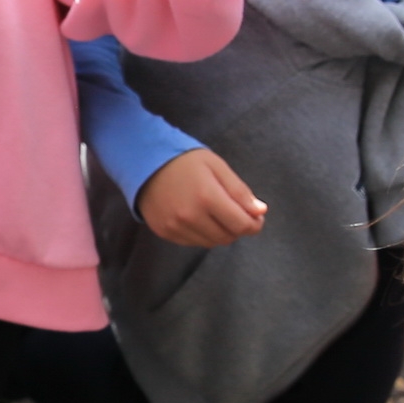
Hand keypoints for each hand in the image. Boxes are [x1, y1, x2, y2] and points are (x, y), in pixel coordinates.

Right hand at [138, 149, 267, 246]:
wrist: (143, 161)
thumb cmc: (184, 160)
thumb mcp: (216, 166)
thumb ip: (239, 191)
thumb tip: (260, 212)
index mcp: (207, 197)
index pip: (241, 225)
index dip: (254, 224)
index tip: (255, 216)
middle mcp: (191, 216)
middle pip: (227, 237)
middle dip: (237, 227)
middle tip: (235, 212)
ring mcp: (176, 226)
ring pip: (211, 242)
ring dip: (220, 232)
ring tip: (215, 213)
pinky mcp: (165, 232)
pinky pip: (193, 242)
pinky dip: (202, 233)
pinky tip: (198, 216)